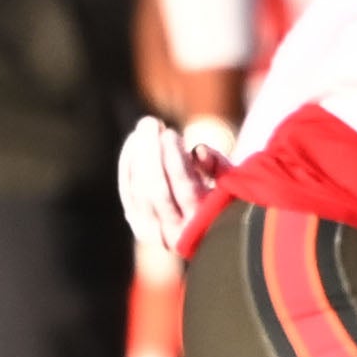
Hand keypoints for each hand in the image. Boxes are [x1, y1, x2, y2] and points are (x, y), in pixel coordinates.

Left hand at [116, 114, 229, 255]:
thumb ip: (217, 165)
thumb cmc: (224, 195)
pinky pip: (127, 192)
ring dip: (138, 154)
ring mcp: (154, 233)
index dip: (173, 158)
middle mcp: (178, 234)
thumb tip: (198, 151)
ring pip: (138, 191)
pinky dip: (128, 164)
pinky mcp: (139, 225)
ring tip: (145, 127)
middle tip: (151, 122)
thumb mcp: (229, 180)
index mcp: (205, 223)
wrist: (208, 229)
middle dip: (150, 151)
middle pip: (156, 189)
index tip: (170, 133)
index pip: (184, 188)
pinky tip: (134, 141)